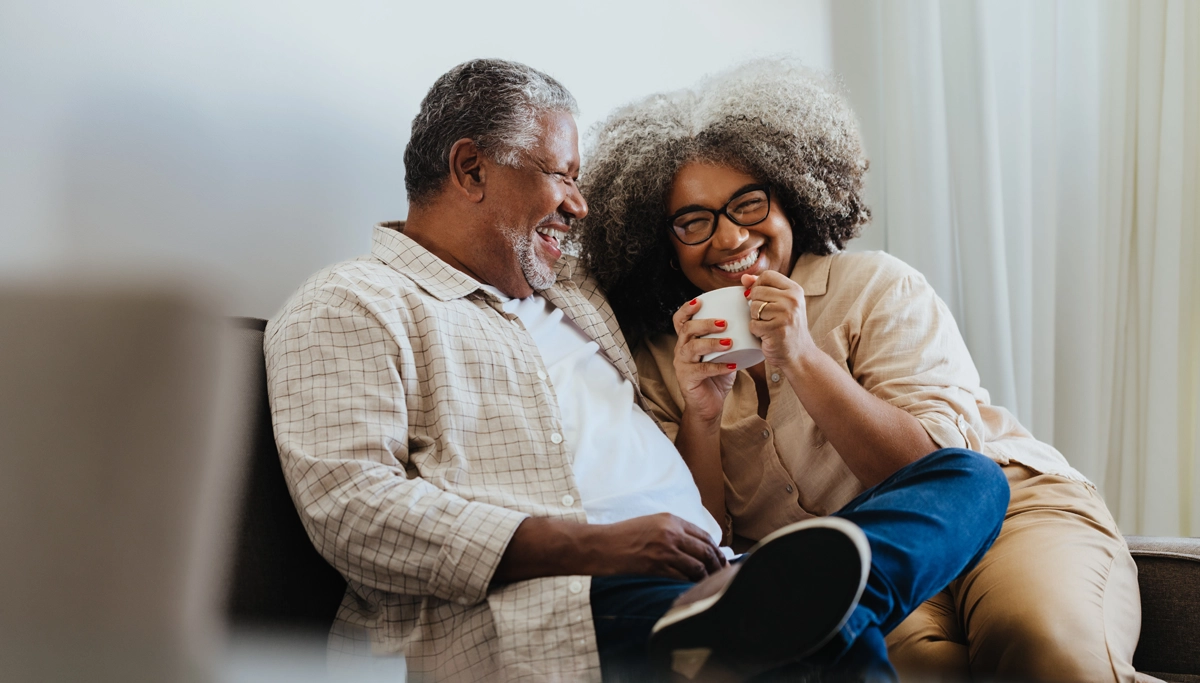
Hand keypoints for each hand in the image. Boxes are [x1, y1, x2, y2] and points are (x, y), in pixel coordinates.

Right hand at [597, 513, 725, 580]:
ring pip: (698, 565)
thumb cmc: (622, 536)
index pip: (703, 535)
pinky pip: (683, 577)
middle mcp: (671, 532)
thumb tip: (693, 546)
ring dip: (707, 576)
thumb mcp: (650, 523)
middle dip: (717, 564)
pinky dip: (692, 583)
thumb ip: (672, 530)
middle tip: (722, 573)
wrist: (601, 545)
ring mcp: (665, 550)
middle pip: (705, 550)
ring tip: (710, 583)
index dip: (715, 549)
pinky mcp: (657, 567)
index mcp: (670, 519)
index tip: (720, 558)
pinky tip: (694, 588)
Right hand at [672, 298, 738, 421]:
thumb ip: (730, 339)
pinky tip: (732, 366)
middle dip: (705, 323)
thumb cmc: (716, 377)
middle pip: (687, 329)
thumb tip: (752, 321)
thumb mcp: (723, 354)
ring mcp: (682, 365)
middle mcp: (681, 350)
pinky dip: (718, 367)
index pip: (680, 320)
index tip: (700, 301)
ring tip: (729, 342)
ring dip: (711, 342)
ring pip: (691, 347)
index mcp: (687, 341)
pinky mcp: (687, 380)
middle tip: (725, 323)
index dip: (687, 309)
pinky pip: (701, 370)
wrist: (708, 406)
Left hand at [742, 272, 817, 367]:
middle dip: (756, 305)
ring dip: (755, 318)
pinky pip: (753, 324)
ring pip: (753, 307)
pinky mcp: (776, 330)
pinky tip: (767, 335)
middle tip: (768, 317)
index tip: (762, 298)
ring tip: (768, 325)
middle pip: (757, 291)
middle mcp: (792, 300)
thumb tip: (744, 277)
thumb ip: (764, 287)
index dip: (758, 285)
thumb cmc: (788, 327)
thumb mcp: (782, 303)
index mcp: (795, 290)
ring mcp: (785, 315)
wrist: (799, 354)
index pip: (767, 275)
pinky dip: (755, 331)